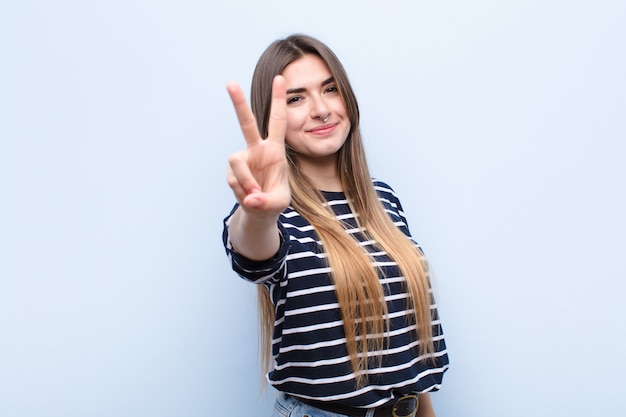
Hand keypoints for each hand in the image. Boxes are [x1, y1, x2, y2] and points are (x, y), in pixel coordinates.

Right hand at [226, 76, 290, 217]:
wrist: (259, 211)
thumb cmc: (274, 201)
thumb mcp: (279, 203)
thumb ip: (267, 202)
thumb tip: (251, 198)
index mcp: (275, 150)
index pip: (278, 121)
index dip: (279, 100)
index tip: (279, 77)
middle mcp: (257, 150)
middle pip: (246, 123)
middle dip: (238, 103)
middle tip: (230, 82)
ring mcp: (242, 159)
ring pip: (236, 160)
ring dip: (246, 180)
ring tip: (254, 195)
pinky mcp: (231, 171)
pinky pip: (233, 179)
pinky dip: (241, 191)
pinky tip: (248, 196)